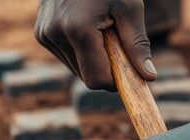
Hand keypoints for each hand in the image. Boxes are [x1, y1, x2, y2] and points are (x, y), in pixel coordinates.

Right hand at [34, 0, 156, 90]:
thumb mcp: (129, 8)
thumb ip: (137, 45)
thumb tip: (149, 77)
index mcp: (78, 30)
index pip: (96, 80)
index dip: (114, 81)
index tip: (128, 71)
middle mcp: (55, 35)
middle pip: (86, 77)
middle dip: (105, 68)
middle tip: (115, 44)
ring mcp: (45, 35)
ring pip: (76, 69)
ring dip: (92, 60)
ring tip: (99, 32)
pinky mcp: (41, 33)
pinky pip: (66, 57)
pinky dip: (80, 52)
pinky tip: (86, 30)